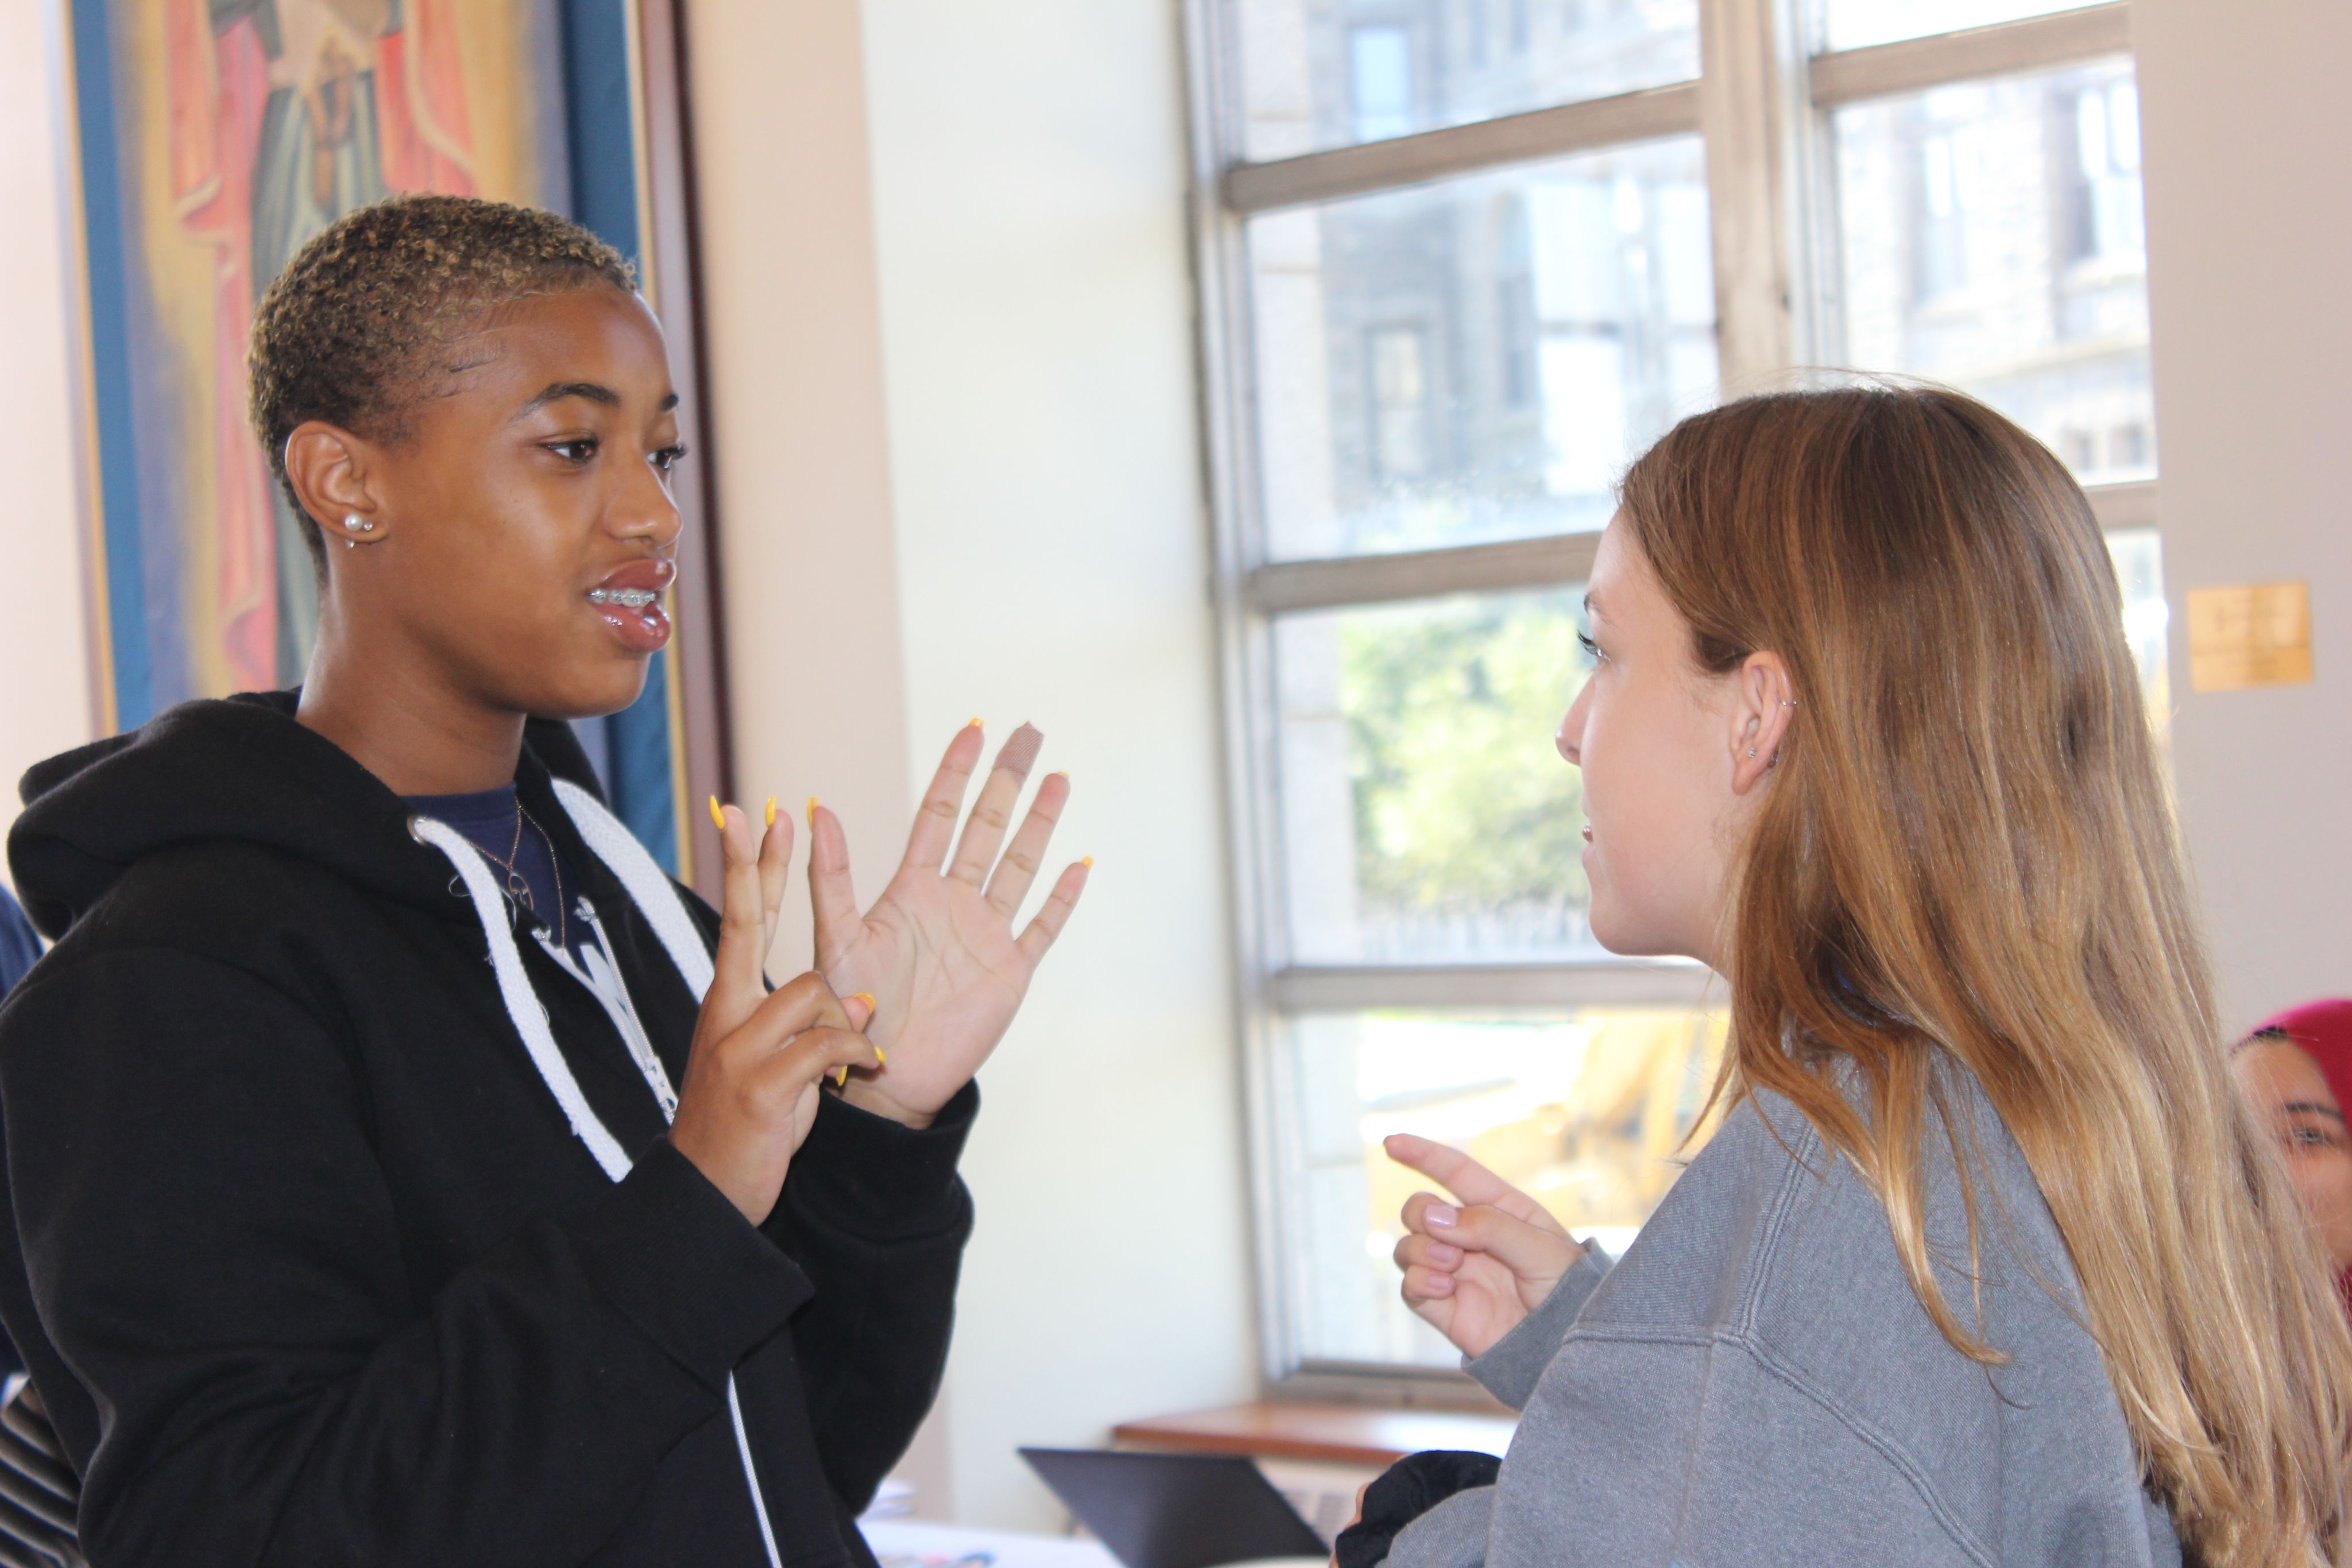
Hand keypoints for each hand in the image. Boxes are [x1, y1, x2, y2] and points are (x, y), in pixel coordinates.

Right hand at [669, 800, 880, 1223]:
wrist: (707, 1193)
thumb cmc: (747, 1127)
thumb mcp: (778, 1067)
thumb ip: (811, 1026)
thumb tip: (857, 1000)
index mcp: (728, 1004)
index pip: (740, 922)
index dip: (748, 869)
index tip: (748, 816)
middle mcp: (726, 1015)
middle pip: (746, 926)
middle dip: (758, 867)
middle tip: (768, 813)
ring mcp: (738, 1047)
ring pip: (812, 995)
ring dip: (846, 1024)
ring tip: (855, 1064)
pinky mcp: (761, 1084)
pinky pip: (827, 1045)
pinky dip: (857, 1055)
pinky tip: (868, 1070)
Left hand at [809, 722, 1088, 1125]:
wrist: (881, 1080)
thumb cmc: (848, 1012)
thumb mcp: (834, 939)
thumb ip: (831, 877)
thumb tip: (817, 808)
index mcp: (912, 889)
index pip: (938, 815)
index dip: (956, 772)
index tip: (972, 729)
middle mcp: (953, 903)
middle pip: (988, 827)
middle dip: (1008, 779)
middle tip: (1029, 731)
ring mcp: (985, 935)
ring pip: (1020, 866)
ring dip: (1040, 823)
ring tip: (1059, 777)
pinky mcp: (1009, 973)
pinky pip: (1042, 927)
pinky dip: (1061, 898)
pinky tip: (1079, 864)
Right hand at [1387, 1134, 1582, 1360]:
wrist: (1567, 1347)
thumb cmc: (1567, 1291)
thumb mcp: (1541, 1249)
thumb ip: (1490, 1226)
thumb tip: (1435, 1215)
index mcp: (1500, 1210)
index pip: (1456, 1173)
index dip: (1423, 1155)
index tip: (1391, 1142)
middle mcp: (1471, 1237)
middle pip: (1421, 1209)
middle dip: (1421, 1215)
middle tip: (1447, 1240)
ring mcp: (1455, 1272)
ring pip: (1408, 1246)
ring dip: (1420, 1251)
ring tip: (1451, 1268)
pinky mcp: (1444, 1306)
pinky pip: (1409, 1286)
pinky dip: (1417, 1282)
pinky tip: (1444, 1288)